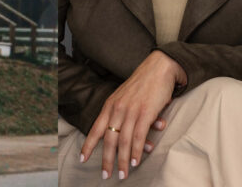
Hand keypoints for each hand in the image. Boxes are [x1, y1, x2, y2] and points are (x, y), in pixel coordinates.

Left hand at [80, 51, 187, 179]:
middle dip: (106, 160)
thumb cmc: (144, 83)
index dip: (88, 145)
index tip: (82, 159)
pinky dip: (136, 151)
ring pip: (123, 142)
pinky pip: (138, 137)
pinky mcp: (146, 113)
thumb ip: (121, 113)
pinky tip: (136, 161)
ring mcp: (131, 111)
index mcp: (110, 105)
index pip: (95, 128)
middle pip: (108, 139)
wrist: (159, 67)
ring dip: (123, 161)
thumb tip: (122, 133)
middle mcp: (117, 109)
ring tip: (123, 174)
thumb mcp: (124, 96)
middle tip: (106, 175)